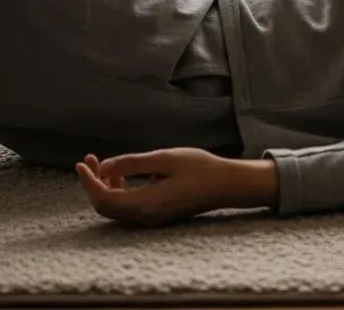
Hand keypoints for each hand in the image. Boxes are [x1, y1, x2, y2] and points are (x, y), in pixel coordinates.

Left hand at [75, 148, 278, 226]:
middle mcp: (145, 217)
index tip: (81, 163)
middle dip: (94, 184)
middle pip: (105, 207)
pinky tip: (124, 176)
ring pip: (116, 208)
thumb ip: (134, 163)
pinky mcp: (158, 215)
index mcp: (146, 203)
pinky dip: (119, 192)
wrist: (228, 185)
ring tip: (105, 165)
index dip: (88, 182)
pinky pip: (128, 208)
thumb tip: (105, 167)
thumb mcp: (167, 158)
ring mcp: (152, 219)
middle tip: (90, 161)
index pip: (104, 198)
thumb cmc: (201, 168)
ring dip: (105, 188)